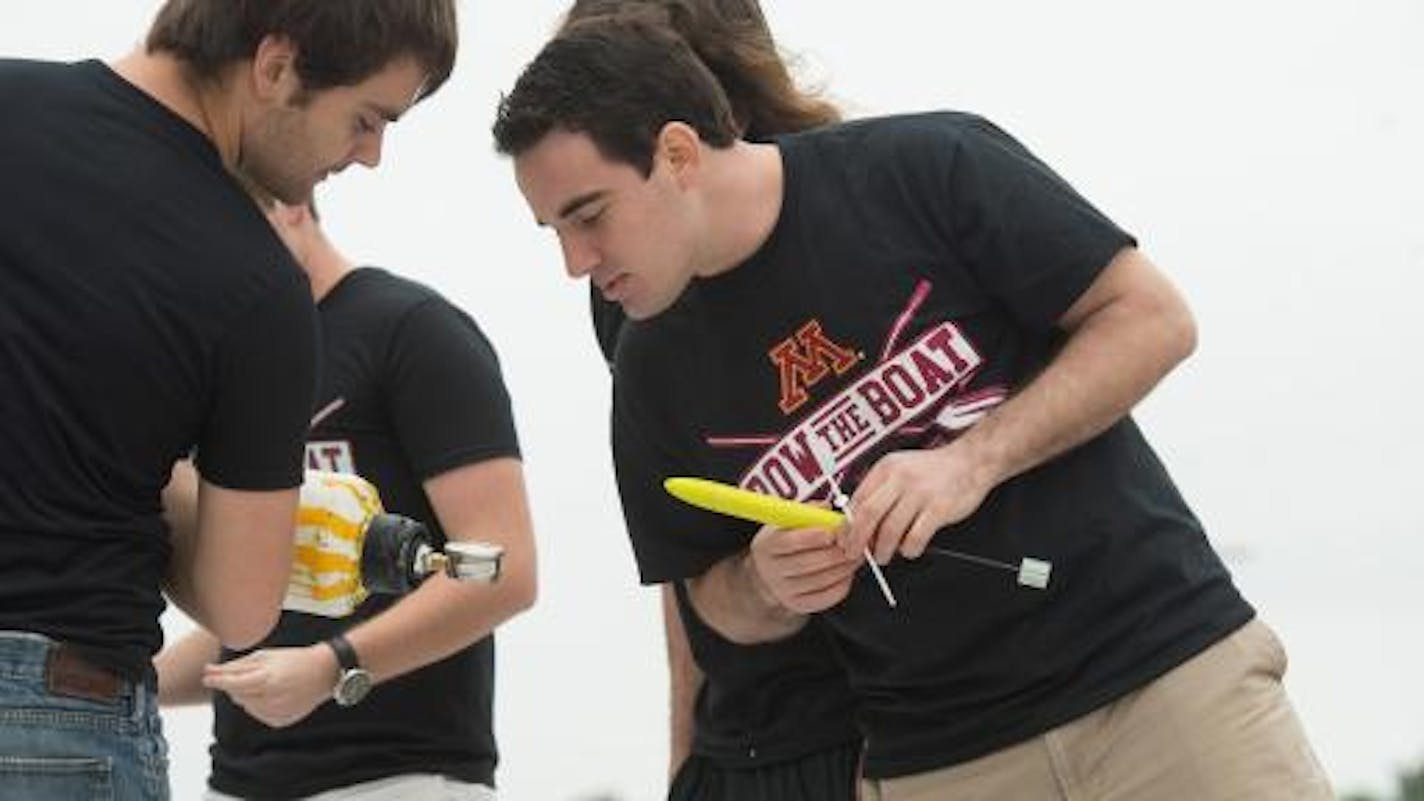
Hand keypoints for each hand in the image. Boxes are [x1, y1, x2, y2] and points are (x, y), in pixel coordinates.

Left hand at [202, 645, 337, 727]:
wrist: (324, 673)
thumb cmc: (294, 659)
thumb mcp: (266, 656)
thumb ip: (237, 665)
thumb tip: (210, 670)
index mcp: (268, 679)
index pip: (232, 683)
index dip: (217, 680)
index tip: (206, 675)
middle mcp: (271, 699)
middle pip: (237, 695)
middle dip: (236, 685)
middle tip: (248, 673)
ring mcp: (276, 713)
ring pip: (246, 706)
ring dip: (247, 695)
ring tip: (265, 682)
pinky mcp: (280, 721)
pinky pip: (258, 714)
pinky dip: (258, 705)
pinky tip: (272, 694)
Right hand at [747, 521, 859, 614]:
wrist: (770, 575)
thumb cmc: (783, 542)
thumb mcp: (785, 523)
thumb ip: (805, 513)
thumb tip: (825, 506)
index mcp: (766, 546)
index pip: (789, 542)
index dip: (813, 536)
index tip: (833, 531)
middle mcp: (772, 571)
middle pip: (807, 564)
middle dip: (835, 552)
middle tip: (854, 543)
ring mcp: (784, 591)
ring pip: (820, 580)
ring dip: (843, 567)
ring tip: (856, 555)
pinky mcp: (799, 605)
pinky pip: (826, 596)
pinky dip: (842, 584)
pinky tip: (848, 572)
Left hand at [843, 442, 994, 563]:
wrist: (971, 461)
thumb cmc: (934, 470)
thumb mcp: (900, 468)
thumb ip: (879, 490)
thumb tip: (857, 521)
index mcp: (886, 468)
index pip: (857, 500)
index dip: (848, 525)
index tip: (844, 540)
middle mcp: (900, 478)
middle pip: (868, 515)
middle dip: (857, 540)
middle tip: (854, 554)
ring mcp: (920, 493)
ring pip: (890, 530)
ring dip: (882, 550)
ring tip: (883, 557)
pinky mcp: (938, 508)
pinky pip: (915, 537)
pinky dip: (908, 549)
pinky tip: (909, 550)